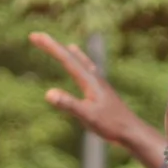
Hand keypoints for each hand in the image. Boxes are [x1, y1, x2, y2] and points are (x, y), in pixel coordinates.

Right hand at [31, 32, 164, 167]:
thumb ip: (68, 104)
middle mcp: (94, 78)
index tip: (34, 36)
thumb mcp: (86, 116)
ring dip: (73, 55)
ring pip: (84, 64)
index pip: (65, 58)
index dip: (49, 46)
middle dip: (55, 47)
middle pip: (72, 57)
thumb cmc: (111, 125)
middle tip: (38, 37)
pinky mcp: (104, 93)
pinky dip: (86, 68)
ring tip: (70, 47)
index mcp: (89, 80)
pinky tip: (89, 72)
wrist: (132, 132)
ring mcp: (100, 85)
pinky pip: (91, 74)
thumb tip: (48, 93)